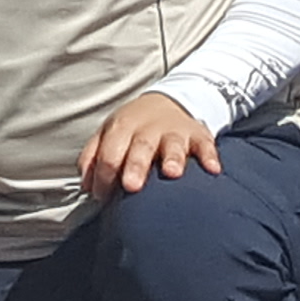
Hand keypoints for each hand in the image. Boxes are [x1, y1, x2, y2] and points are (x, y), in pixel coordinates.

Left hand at [82, 88, 221, 193]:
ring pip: (173, 145)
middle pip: (140, 147)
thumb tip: (87, 186)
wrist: (167, 103)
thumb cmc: (133, 129)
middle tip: (132, 186)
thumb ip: (93, 158)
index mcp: (122, 128)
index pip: (109, 154)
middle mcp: (149, 129)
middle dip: (135, 166)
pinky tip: (213, 170)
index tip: (104, 198)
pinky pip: (206, 145)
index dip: (104, 177)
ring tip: (172, 173)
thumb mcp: (109, 134)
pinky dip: (210, 156)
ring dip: (173, 158)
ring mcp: (175, 132)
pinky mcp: (199, 136)